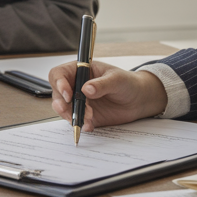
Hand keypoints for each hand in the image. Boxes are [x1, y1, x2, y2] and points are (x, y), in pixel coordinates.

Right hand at [49, 61, 167, 131]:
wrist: (138, 100)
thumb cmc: (128, 83)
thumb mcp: (117, 79)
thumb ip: (102, 84)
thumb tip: (86, 89)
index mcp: (81, 70)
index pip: (60, 74)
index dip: (59, 83)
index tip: (68, 95)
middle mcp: (76, 85)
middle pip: (58, 94)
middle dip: (62, 104)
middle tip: (70, 112)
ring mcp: (79, 101)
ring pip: (64, 109)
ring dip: (72, 116)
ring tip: (88, 119)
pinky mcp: (85, 115)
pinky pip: (76, 121)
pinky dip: (81, 124)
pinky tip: (90, 125)